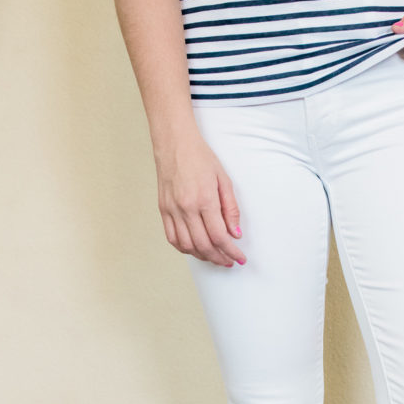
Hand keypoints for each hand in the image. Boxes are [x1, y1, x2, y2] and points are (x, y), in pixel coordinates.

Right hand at [154, 130, 246, 267]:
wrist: (174, 142)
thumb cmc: (200, 157)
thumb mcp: (224, 180)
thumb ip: (231, 209)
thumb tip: (235, 234)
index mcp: (204, 199)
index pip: (220, 236)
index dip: (231, 252)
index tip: (240, 258)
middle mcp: (186, 208)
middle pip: (204, 245)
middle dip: (219, 258)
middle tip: (229, 261)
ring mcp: (172, 210)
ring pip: (187, 246)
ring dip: (203, 256)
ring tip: (215, 256)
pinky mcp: (163, 210)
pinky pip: (172, 238)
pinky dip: (185, 248)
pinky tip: (195, 249)